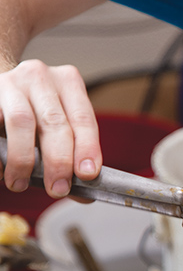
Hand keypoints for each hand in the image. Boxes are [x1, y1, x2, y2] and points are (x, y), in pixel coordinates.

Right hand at [0, 59, 101, 197]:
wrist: (1, 91)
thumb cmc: (36, 113)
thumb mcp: (61, 125)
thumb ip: (74, 153)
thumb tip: (85, 194)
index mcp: (68, 82)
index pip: (83, 118)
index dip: (87, 148)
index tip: (87, 174)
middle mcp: (41, 77)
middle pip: (54, 121)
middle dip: (57, 161)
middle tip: (57, 189)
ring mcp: (10, 82)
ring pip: (21, 120)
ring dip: (23, 159)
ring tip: (20, 184)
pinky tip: (1, 171)